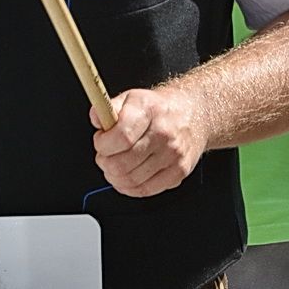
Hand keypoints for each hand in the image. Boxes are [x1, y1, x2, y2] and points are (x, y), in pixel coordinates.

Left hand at [92, 84, 207, 196]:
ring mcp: (173, 156)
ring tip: (114, 164)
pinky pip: (145, 190)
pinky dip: (128, 188)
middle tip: (104, 155)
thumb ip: (109, 107)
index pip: (121, 137)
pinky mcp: (178, 173)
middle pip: (122, 163)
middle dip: (104, 162)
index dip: (102, 144)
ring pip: (131, 180)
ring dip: (114, 176)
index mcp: (150, 111)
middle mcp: (164, 134)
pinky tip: (125, 177)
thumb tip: (96, 117)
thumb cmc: (158, 109)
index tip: (100, 141)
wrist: (192, 115)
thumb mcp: (131, 98)